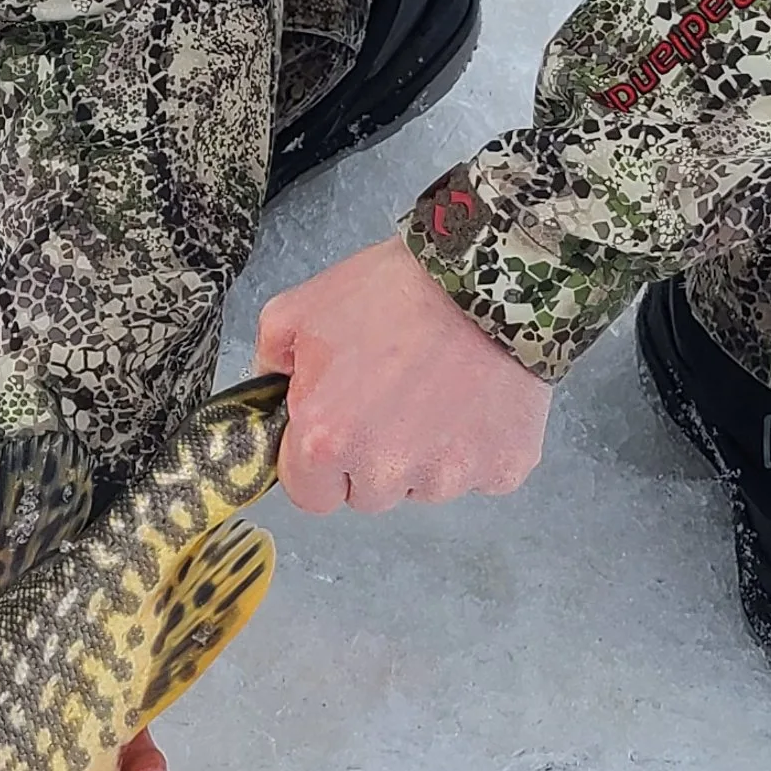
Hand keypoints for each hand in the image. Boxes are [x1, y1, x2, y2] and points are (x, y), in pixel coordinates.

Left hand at [255, 233, 550, 515]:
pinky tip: (472, 399)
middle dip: (371, 458)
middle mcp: (386, 471)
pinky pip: (479, 475)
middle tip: (389, 396)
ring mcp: (449, 477)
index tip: (335, 428)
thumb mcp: (298, 311)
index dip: (318, 461)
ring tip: (435, 389)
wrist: (484, 275)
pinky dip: (475, 446)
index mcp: (326, 442)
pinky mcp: (502, 468)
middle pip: (367, 495)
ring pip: (423, 486)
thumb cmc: (393, 291)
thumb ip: (268, 366)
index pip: (309, 494)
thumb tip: (270, 398)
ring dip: (423, 453)